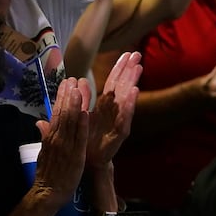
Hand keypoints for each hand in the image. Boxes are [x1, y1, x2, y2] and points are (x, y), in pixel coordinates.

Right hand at [31, 78, 90, 206]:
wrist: (47, 193)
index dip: (60, 97)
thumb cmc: (47, 174)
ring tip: (77, 88)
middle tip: (71, 79)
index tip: (65, 83)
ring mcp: (65, 146)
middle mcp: (56, 138)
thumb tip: (40, 122)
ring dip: (74, 104)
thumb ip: (44, 136)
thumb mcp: (44, 152)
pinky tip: (84, 113)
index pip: (55, 113)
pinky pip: (78, 137)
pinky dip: (81, 125)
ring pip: (70, 122)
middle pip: (62, 113)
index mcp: (50, 137)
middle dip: (67, 96)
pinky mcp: (74, 156)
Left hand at [87, 52, 141, 167]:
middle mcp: (114, 111)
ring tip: (138, 67)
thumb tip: (78, 80)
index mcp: (105, 106)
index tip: (126, 53)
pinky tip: (134, 92)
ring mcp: (118, 121)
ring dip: (132, 82)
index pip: (114, 83)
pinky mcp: (119, 133)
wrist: (88, 162)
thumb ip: (80, 99)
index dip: (119, 68)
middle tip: (137, 54)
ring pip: (126, 98)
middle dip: (129, 70)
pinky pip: (125, 117)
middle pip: (123, 87)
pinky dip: (129, 105)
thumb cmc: (86, 139)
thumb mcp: (80, 115)